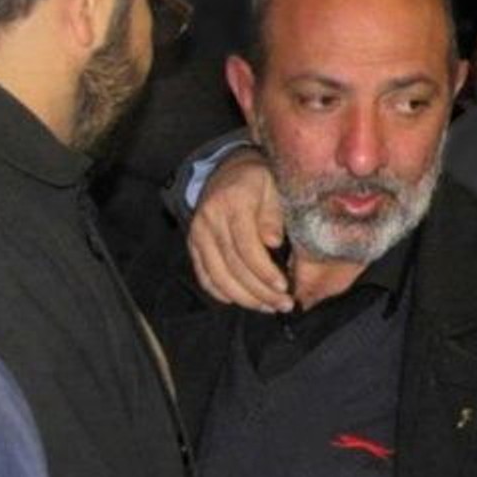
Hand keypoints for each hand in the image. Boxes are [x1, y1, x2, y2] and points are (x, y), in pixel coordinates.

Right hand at [187, 148, 292, 311]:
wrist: (227, 170)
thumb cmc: (258, 180)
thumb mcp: (273, 186)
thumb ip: (273, 214)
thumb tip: (273, 242)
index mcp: (232, 203)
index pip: (246, 247)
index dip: (264, 271)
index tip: (283, 287)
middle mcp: (210, 220)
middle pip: (233, 266)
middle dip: (260, 291)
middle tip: (283, 305)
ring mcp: (198, 234)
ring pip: (217, 276)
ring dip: (244, 298)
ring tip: (267, 307)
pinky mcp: (193, 245)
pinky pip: (204, 275)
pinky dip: (222, 293)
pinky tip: (242, 301)